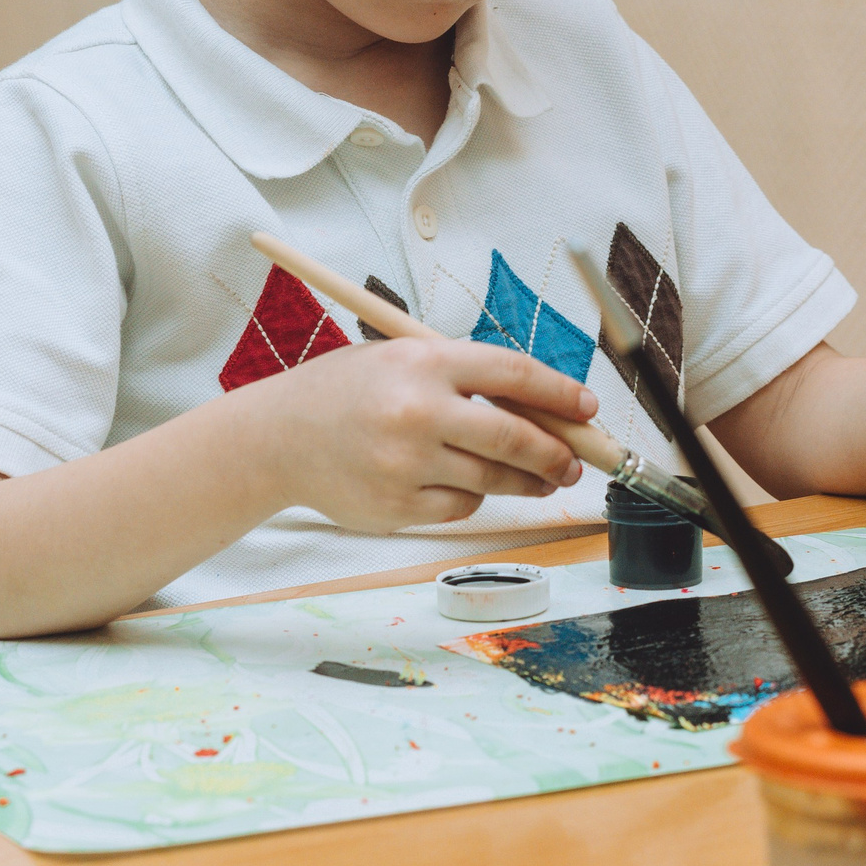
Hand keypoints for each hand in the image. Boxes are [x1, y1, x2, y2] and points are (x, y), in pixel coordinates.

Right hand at [243, 337, 597, 531]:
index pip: (514, 374)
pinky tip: (461, 482)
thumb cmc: (348, 390)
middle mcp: (418, 411)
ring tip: (541, 477)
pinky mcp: (397, 507)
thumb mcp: (402, 358)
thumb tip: (543, 407)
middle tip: (575, 461)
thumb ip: (466, 377)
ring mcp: (406, 464)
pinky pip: (461, 507)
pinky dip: (472, 497)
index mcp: (424, 362)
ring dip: (526, 481)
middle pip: (515, 438)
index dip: (560, 394)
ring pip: (494, 480)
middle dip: (557, 453)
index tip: (587, 407)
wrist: (278, 437)